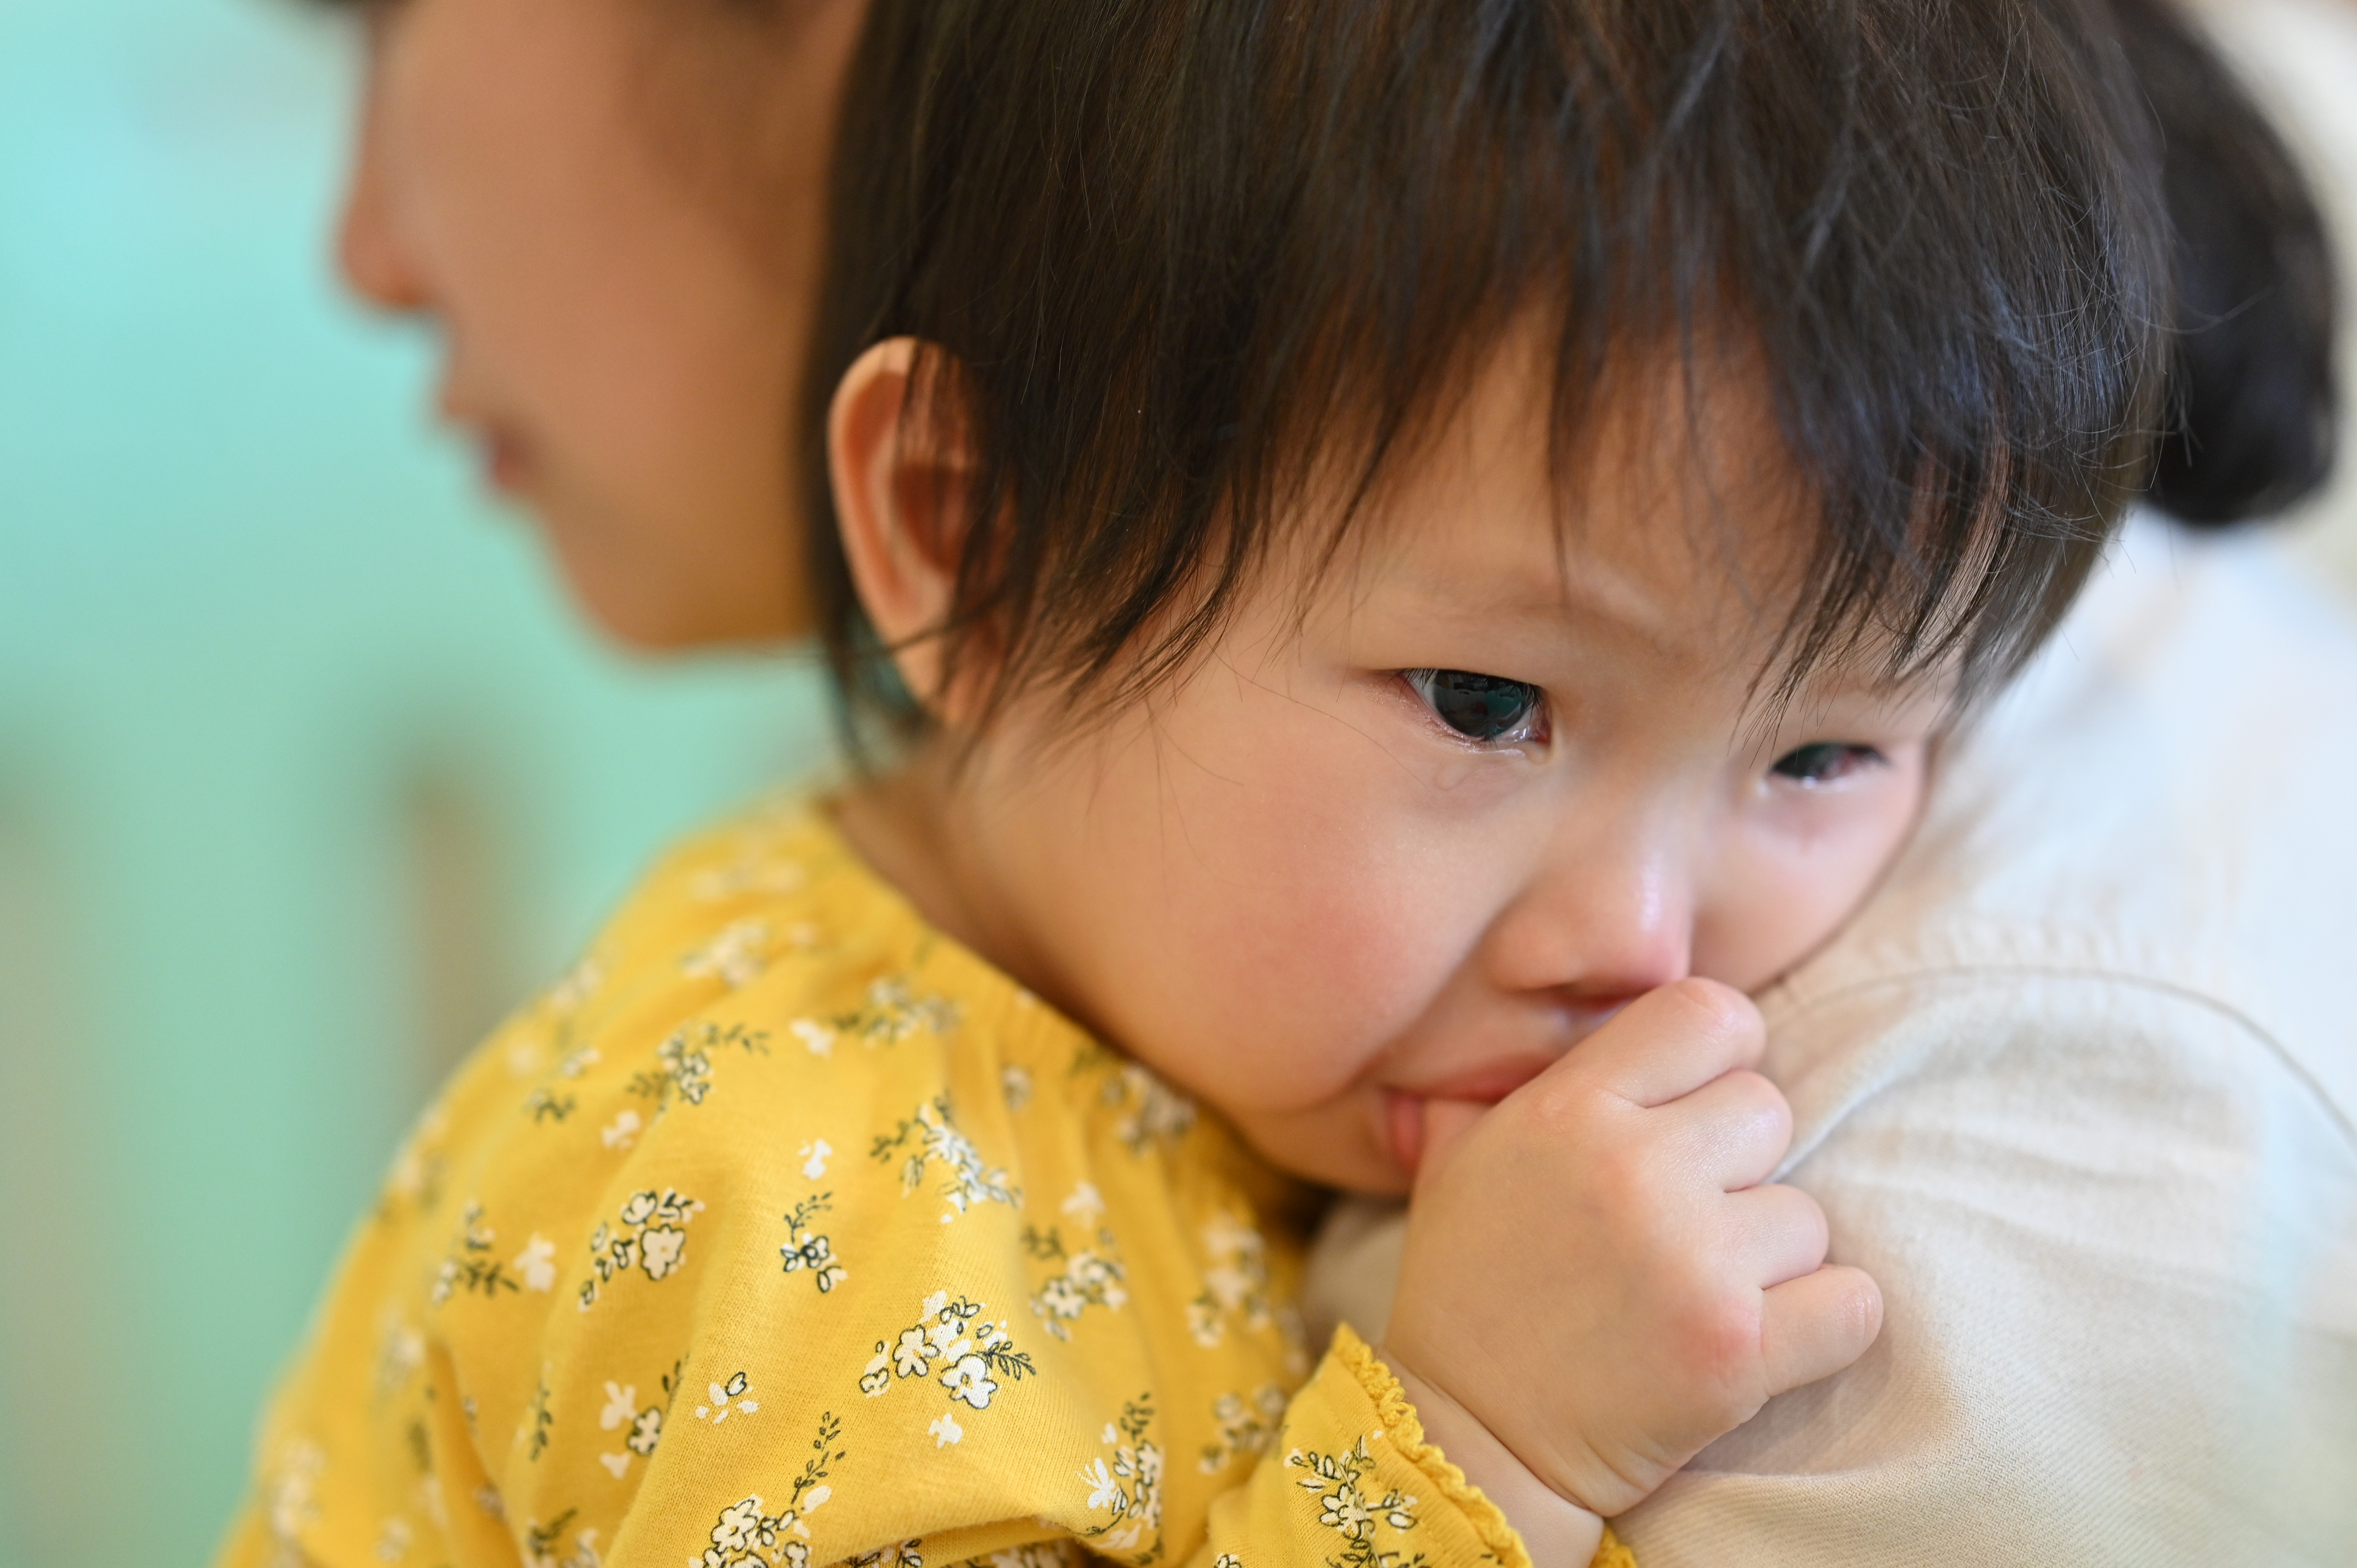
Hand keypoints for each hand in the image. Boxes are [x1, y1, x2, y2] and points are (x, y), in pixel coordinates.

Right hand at [1380, 978, 1882, 1525]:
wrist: (1470, 1440)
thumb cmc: (1471, 1290)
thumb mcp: (1462, 1159)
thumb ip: (1525, 1080)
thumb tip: (1570, 1011)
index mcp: (1567, 1110)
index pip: (1708, 1014)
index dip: (1722, 1054)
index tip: (1701, 1104)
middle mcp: (1632, 1170)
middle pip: (1768, 1110)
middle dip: (1739, 1165)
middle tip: (1684, 1221)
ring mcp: (1692, 1261)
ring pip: (1807, 1215)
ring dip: (1768, 1257)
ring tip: (1693, 1294)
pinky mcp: (1738, 1351)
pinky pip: (1853, 1304)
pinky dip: (1822, 1324)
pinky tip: (1756, 1339)